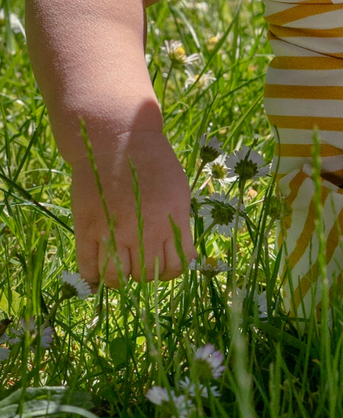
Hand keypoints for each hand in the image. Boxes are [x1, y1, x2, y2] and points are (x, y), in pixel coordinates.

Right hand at [70, 130, 194, 286]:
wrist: (118, 139)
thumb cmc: (154, 162)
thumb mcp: (179, 191)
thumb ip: (178, 223)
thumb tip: (180, 252)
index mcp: (171, 220)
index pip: (177, 266)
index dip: (173, 269)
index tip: (168, 263)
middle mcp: (143, 230)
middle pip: (147, 275)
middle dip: (148, 273)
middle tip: (144, 262)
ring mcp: (112, 230)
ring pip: (118, 277)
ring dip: (122, 277)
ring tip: (123, 266)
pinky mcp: (87, 227)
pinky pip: (88, 266)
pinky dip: (93, 277)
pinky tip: (98, 277)